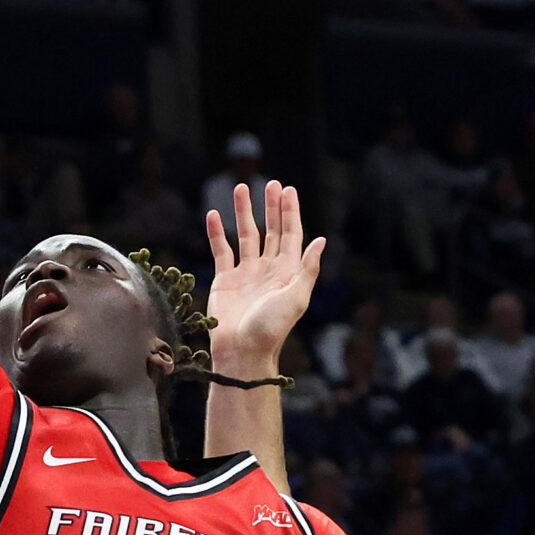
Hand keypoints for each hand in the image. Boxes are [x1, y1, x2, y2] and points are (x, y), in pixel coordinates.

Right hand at [203, 181, 324, 376]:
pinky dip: (216, 232)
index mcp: (288, 271)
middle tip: (270, 183)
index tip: (287, 189)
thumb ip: (308, 268)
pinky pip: (221, 250)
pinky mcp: (225, 279)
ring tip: (241, 188)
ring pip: (246, 235)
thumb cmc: (272, 328)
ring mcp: (246, 272)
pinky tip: (213, 214)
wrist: (242, 351)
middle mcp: (269, 268)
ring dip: (244, 212)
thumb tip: (321, 240)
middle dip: (271, 206)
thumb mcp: (296, 298)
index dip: (290, 212)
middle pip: (272, 229)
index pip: (291, 234)